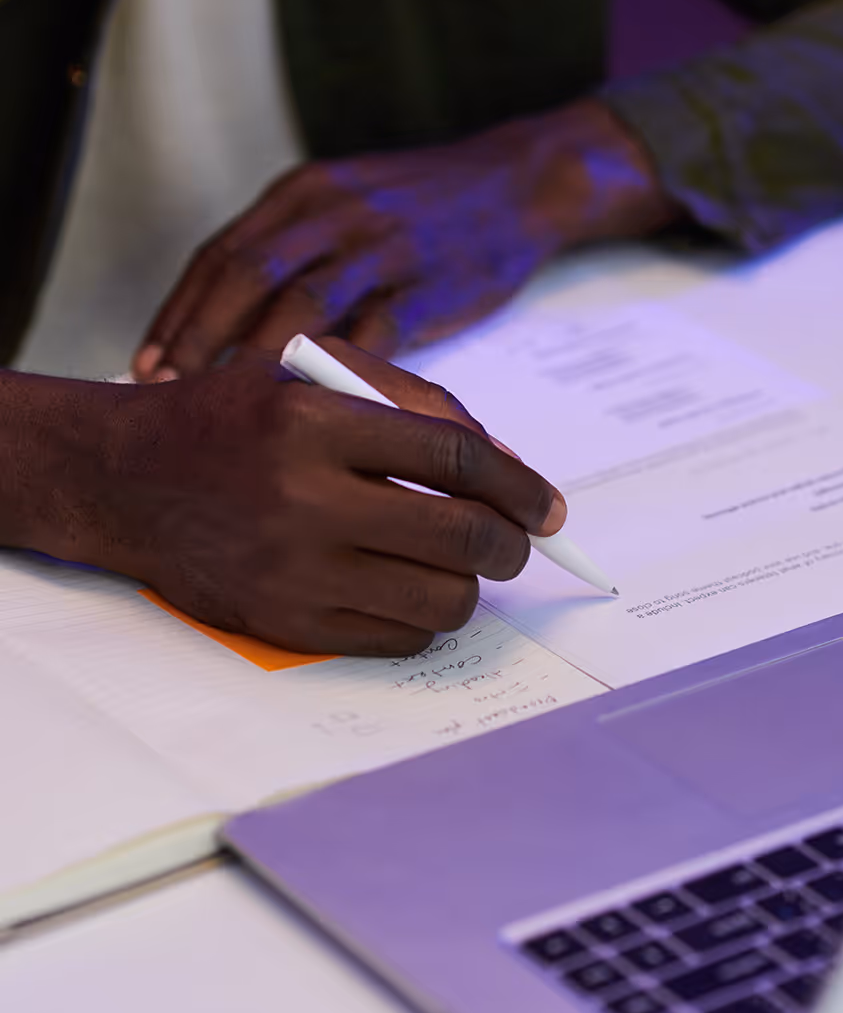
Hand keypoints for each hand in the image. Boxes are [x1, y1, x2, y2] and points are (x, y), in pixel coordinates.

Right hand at [6, 340, 564, 655]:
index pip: (456, 458)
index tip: (548, 507)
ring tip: (458, 562)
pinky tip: (411, 586)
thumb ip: (416, 403)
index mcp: (316, 422)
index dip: (521, 486)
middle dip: (513, 543)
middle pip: (462, 536)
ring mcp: (293, 572)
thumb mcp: (313, 374)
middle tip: (518, 541)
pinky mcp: (284, 623)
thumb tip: (507, 464)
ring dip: (472, 583)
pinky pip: (399, 638)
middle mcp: (304, 499)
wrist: (123, 479)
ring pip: (441, 599)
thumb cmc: (231, 418)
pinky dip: (426, 617)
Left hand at [132, 100, 677, 380]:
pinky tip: (311, 411)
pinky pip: (370, 339)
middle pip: (244, 278)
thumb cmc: (428, 206)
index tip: (147, 360)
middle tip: (164, 391)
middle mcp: (334, 212)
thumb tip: (241, 329)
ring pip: (299, 309)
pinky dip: (334, 377)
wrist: (519, 185)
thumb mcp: (350, 202)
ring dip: (252, 363)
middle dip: (196, 339)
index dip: (178, 311)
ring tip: (223, 408)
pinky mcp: (425, 287)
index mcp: (306, 191)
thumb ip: (299, 252)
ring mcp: (381, 248)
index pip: (222, 254)